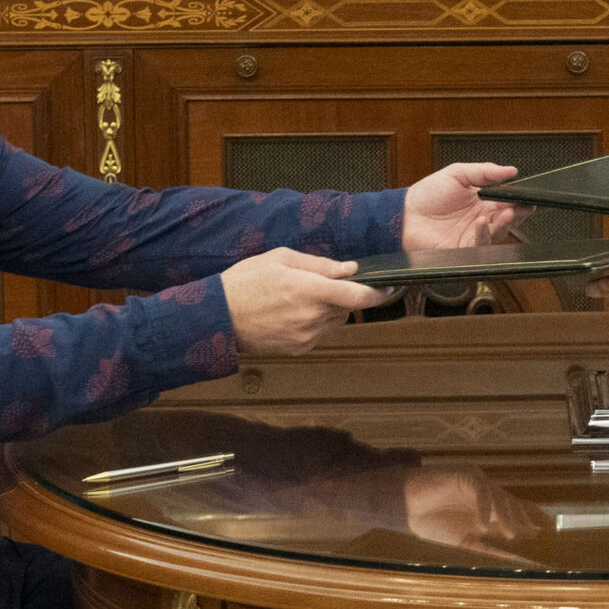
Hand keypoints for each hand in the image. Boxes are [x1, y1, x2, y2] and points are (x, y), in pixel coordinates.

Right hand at [219, 247, 390, 354]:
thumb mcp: (281, 259)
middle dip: (342, 295)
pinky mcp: (299, 349)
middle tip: (317, 284)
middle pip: (347, 307)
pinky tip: (291, 313)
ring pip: (335, 320)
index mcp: (310, 290)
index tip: (390, 288)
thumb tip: (350, 269)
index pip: (358, 295)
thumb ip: (320, 264)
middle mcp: (312, 317)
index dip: (378, 293)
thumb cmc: (246, 281)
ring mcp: (306, 336)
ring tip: (298, 298)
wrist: (218, 316)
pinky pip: (320, 333)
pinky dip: (315, 322)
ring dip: (329, 309)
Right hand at [400, 467, 545, 554]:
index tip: (538, 534)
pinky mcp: (464, 475)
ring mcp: (474, 482)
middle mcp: (483, 492)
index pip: (510, 509)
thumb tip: (510, 557)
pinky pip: (481, 489)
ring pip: (498, 496)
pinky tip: (483, 523)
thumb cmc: (431, 523)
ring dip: (505, 516)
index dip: (525, 520)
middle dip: (520, 519)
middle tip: (530, 534)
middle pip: (508, 502)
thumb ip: (486, 545)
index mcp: (484, 506)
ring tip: (509, 534)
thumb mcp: (463, 540)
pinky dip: (484, 506)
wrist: (404, 508)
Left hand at [402, 162, 531, 251]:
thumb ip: (485, 171)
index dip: (520, 200)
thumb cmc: (427, 194)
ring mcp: (474, 236)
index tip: (531, 195)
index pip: (509, 202)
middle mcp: (482, 221)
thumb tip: (512, 170)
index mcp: (484, 203)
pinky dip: (483, 234)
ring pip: (498, 234)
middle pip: (508, 219)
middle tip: (525, 205)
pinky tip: (481, 222)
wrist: (404, 213)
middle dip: (519, 213)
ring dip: (505, 224)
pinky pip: (479, 245)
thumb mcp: (457, 173)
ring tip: (507, 212)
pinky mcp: (463, 250)